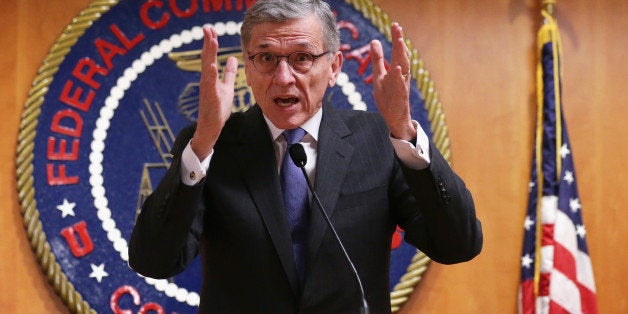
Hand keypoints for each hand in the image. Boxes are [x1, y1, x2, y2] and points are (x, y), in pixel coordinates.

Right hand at [191, 26, 238, 159]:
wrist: (211, 128)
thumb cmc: (217, 108)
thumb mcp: (226, 87)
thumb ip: (229, 74)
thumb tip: (234, 59)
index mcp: (210, 77)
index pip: (210, 56)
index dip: (211, 43)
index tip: (212, 29)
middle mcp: (206, 81)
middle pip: (207, 58)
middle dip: (208, 43)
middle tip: (207, 28)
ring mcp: (207, 89)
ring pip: (207, 68)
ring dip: (209, 54)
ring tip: (211, 41)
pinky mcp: (210, 99)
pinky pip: (210, 85)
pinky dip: (211, 74)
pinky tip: (212, 65)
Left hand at [370, 23, 415, 140]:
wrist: (395, 118)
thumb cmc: (388, 96)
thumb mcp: (380, 75)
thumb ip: (377, 60)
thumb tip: (375, 41)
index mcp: (396, 70)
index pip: (397, 51)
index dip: (396, 38)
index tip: (395, 25)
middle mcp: (401, 76)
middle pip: (401, 56)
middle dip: (399, 42)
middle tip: (397, 28)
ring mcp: (401, 85)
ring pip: (403, 68)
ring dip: (402, 55)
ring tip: (399, 42)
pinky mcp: (400, 96)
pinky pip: (401, 86)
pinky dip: (400, 77)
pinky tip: (397, 69)